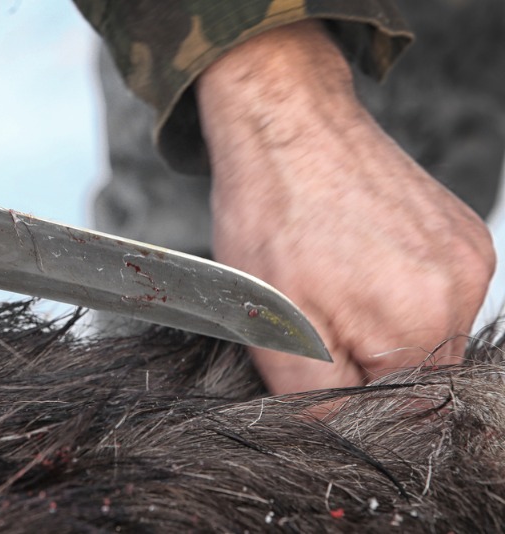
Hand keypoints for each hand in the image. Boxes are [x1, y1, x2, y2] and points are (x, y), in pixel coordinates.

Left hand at [196, 21, 495, 393]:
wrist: (287, 123)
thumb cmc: (270, 210)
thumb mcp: (272, 320)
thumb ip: (314, 394)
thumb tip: (337, 436)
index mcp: (416, 324)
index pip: (399, 411)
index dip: (351, 401)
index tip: (318, 371)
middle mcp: (459, 291)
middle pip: (417, 375)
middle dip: (362, 363)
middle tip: (316, 316)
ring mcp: (466, 257)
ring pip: (425, 335)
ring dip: (378, 328)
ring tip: (333, 281)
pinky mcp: (461, 234)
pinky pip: (434, 293)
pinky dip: (394, 293)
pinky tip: (356, 261)